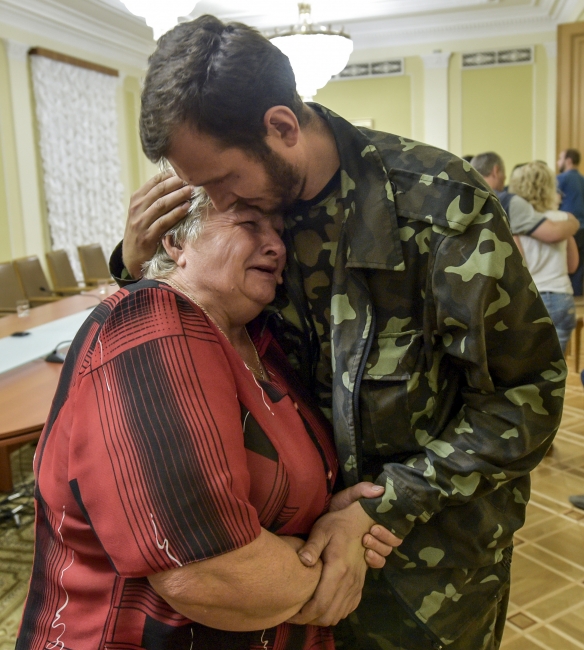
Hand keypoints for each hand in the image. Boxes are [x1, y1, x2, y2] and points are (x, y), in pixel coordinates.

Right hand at [123, 172, 193, 277]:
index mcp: (136, 199)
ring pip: (161, 204)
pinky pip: (163, 221)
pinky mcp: (147, 236)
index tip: (184, 172)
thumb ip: (155, 198)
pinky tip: (186, 208)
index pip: (154, 182)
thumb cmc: (142, 230)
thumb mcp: (143, 211)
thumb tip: (175, 182)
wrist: (131, 255)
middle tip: (191, 180)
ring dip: (178, 196)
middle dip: (176, 184)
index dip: (170, 176)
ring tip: (191, 191)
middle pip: (159, 191)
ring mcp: (140, 222)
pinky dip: (176, 213)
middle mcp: (136, 208)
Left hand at [286, 501, 374, 625]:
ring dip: (322, 618)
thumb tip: (302, 561)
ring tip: (306, 612)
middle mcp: (349, 582)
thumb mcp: (321, 530)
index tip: (290, 614)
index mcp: (338, 570)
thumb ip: (311, 547)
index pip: (320, 604)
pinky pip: (348, 609)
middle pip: (329, 615)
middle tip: (295, 615)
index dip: (304, 615)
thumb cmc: (337, 524)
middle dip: (310, 620)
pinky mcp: (360, 586)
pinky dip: (334, 613)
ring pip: (338, 615)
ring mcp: (356, 585)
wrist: (361, 521)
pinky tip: (323, 606)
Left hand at [329, 482, 402, 568]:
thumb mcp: (349, 495)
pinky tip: (366, 555)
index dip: (390, 529)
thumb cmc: (338, 506)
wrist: (323, 519)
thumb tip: (381, 490)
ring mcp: (373, 546)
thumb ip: (363, 489)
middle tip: (369, 533)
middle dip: (384, 537)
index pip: (395, 526)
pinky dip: (375, 561)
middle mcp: (379, 533)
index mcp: (378, 518)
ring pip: (386, 552)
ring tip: (364, 541)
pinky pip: (378, 563)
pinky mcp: (365, 558)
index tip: (374, 526)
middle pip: (393, 541)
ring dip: (379, 548)